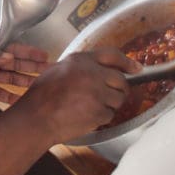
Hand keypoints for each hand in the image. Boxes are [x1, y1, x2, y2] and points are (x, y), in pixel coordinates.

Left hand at [0, 33, 50, 104]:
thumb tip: (9, 57)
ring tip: (39, 86)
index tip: (44, 55)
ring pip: (9, 79)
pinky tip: (20, 100)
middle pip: (15, 64)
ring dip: (24, 82)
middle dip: (32, 67)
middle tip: (49, 71)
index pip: (12, 48)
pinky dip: (8, 97)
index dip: (28, 52)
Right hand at [16, 47, 142, 145]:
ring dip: (110, 104)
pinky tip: (86, 116)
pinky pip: (110, 114)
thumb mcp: (58, 70)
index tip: (137, 68)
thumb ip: (80, 67)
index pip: (112, 55)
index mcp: (81, 61)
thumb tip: (100, 70)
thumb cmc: (42, 96)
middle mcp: (92, 74)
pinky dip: (101, 117)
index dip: (127, 62)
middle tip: (109, 95)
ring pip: (118, 99)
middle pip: (121, 80)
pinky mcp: (99, 111)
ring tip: (91, 107)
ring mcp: (97, 93)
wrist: (37, 118)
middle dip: (119, 89)